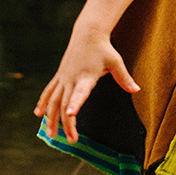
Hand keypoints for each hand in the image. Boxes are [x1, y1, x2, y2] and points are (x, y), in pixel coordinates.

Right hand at [34, 25, 139, 143]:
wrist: (87, 33)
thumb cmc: (103, 49)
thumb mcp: (115, 62)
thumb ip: (124, 78)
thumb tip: (137, 90)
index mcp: (86, 76)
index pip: (80, 92)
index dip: (75, 104)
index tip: (71, 114)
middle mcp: (72, 78)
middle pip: (65, 103)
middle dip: (67, 123)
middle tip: (71, 140)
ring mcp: (64, 78)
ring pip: (53, 100)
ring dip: (51, 118)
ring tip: (51, 135)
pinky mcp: (60, 76)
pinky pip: (49, 91)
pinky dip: (43, 103)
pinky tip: (38, 114)